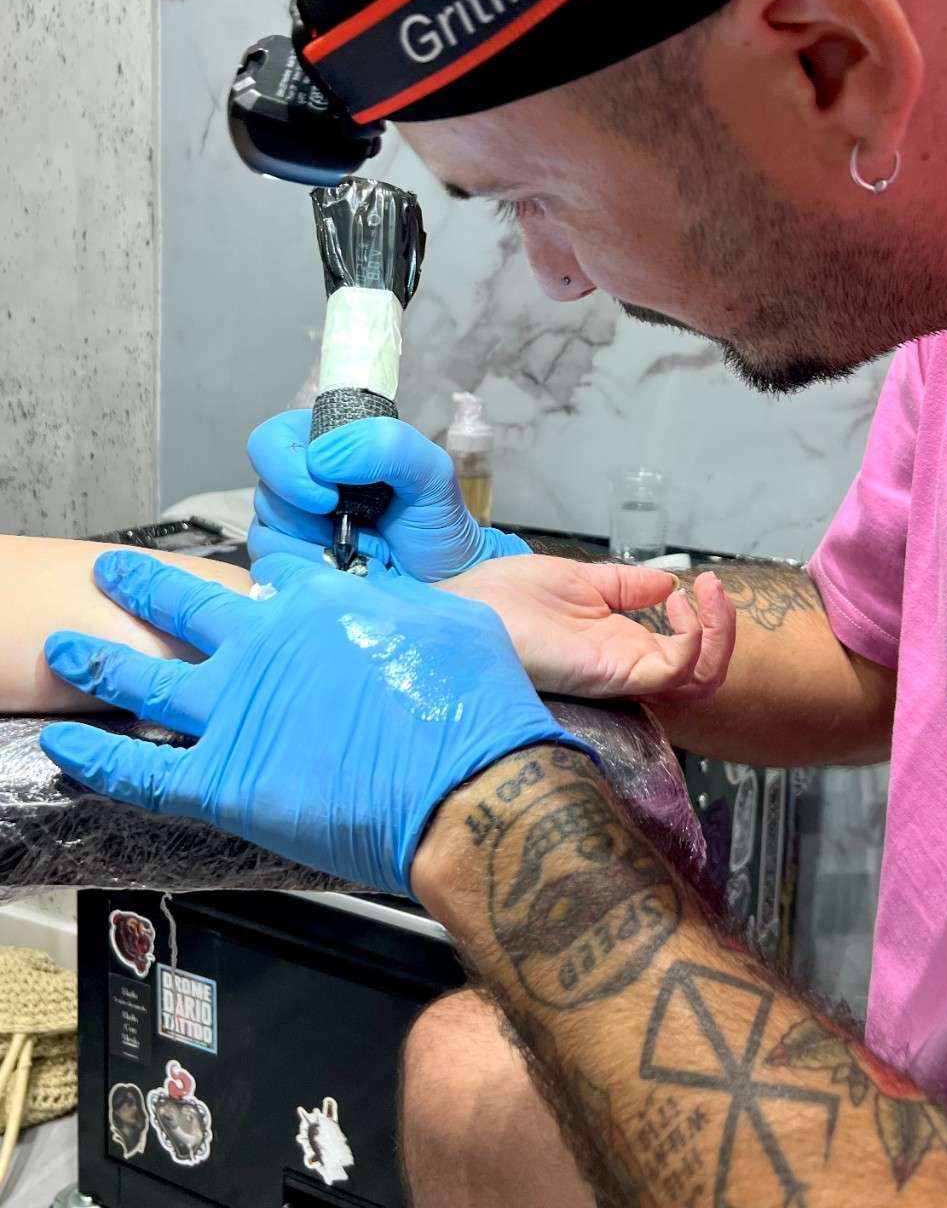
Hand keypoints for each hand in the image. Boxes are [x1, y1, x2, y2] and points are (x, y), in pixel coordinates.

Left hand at [38, 550, 589, 895]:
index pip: (272, 575)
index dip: (255, 578)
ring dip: (96, 657)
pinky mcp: (223, 778)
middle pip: (184, 603)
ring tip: (61, 645)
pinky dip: (95, 756)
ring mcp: (237, 708)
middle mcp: (266, 642)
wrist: (467, 784)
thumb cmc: (473, 706)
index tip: (242, 582)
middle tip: (110, 573)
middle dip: (141, 585)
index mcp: (323, 602)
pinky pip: (139, 768)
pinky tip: (63, 745)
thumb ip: (404, 607)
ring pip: (144, 676)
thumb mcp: (452, 621)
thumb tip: (396, 604)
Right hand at [247, 408, 530, 582]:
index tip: (327, 497)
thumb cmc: (436, 525)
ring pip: (264, 531)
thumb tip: (321, 460)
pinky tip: (343, 572)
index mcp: (327, 448)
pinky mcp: (292, 568)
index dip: (286, 466)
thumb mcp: (430, 473)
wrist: (444, 585)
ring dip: (310, 546)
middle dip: (302, 514)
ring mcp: (293, 529)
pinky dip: (308, 570)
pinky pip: (272, 568)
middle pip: (264, 490)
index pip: (271, 441)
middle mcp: (303, 485)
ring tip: (355, 552)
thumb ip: (387, 445)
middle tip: (343, 528)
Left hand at [439, 556, 734, 702]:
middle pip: (703, 674)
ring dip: (719, 634)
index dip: (703, 623)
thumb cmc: (507, 598)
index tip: (692, 585)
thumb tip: (666, 584)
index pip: (685, 654)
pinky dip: (695, 640)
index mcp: (621, 647)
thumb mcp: (578, 581)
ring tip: (709, 597)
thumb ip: (623, 586)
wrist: (467, 607)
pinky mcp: (611, 673)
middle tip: (713, 592)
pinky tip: (680, 607)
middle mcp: (628, 666)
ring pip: (700, 679)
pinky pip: (675, 672)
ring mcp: (623, 672)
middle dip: (723, 630)